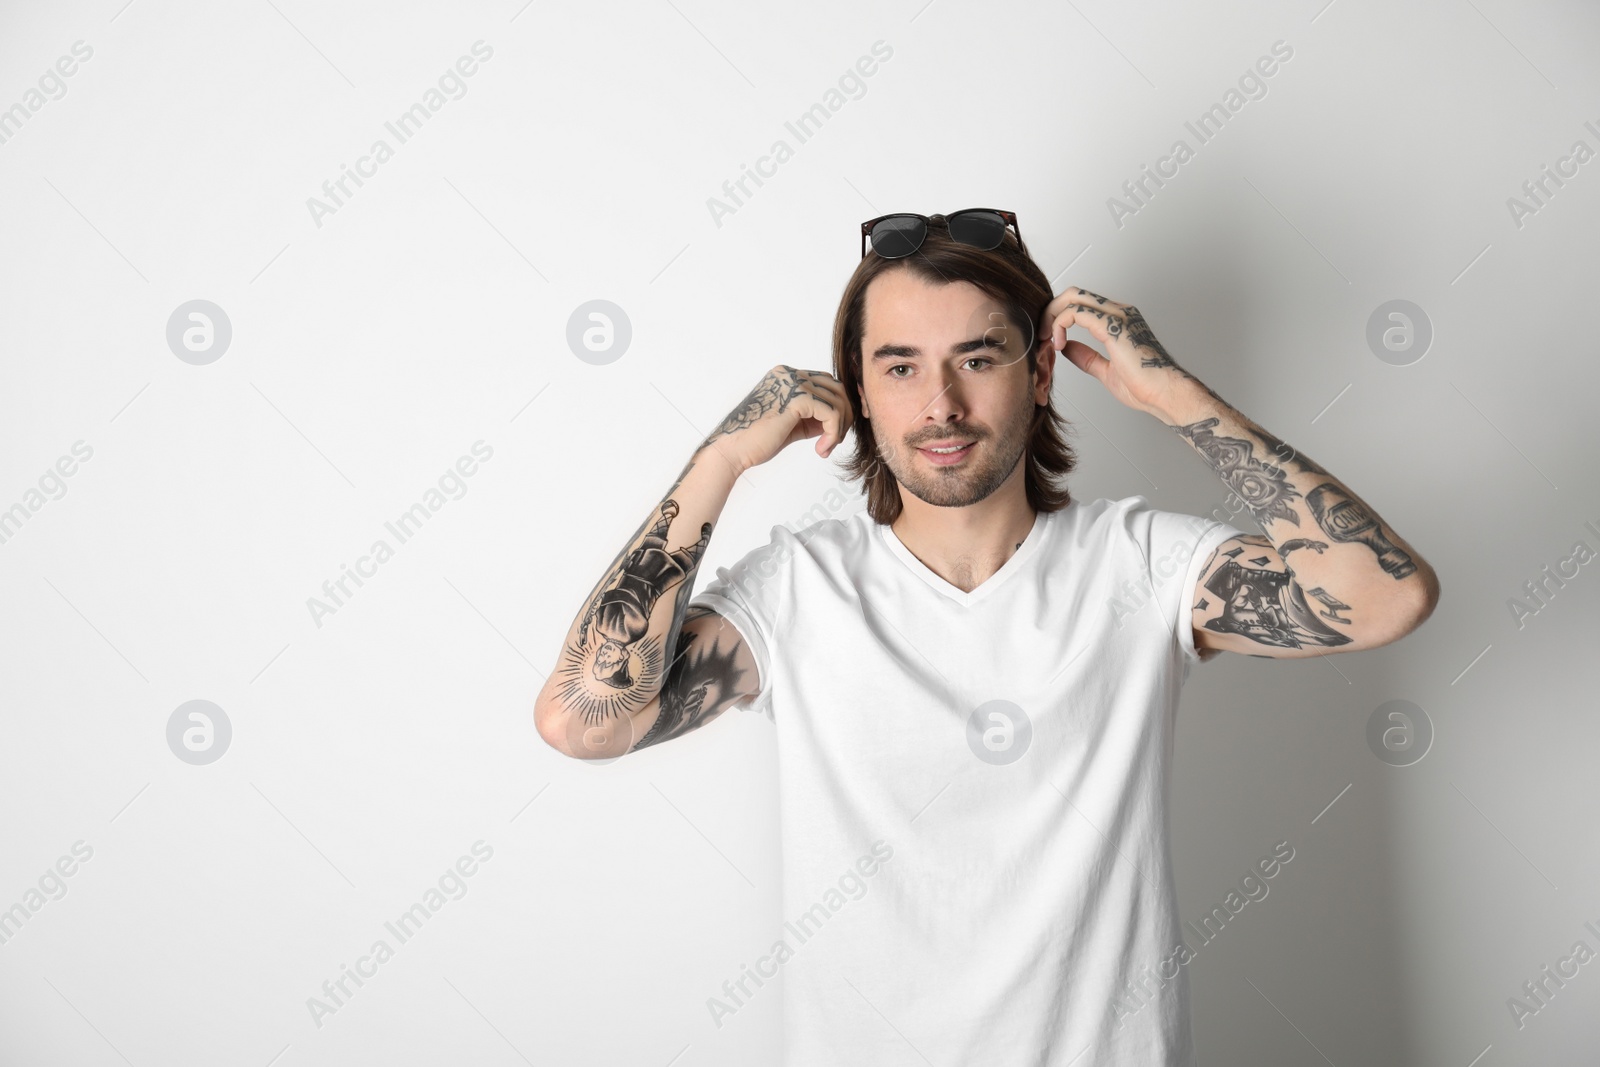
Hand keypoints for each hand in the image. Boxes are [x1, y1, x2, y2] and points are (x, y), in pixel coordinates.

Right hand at [705, 365, 854, 472]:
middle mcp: (789, 373)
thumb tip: (837, 421)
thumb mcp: (791, 425)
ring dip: (839, 429)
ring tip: (825, 448)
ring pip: (837, 400)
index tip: (833, 434)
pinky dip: (833, 433)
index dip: (837, 408)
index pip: (825, 383)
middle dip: (844, 416)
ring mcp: (793, 382)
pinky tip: (821, 449)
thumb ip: (812, 418)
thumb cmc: (756, 441)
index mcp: (785, 376)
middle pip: (836, 388)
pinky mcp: (797, 398)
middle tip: (834, 441)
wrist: (732, 449)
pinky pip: (832, 413)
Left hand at [1040, 287, 1188, 417]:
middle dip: (1052, 311)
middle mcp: (1119, 312)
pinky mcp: (1113, 325)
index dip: (1059, 317)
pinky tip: (1059, 343)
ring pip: (1074, 297)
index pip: (1082, 304)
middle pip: (1074, 294)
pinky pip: (1077, 312)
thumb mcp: (1105, 370)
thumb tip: (1068, 348)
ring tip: (1048, 339)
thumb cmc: (1144, 387)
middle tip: (1042, 335)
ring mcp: (1118, 316)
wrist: (1165, 394)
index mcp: (1119, 321)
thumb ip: (1086, 356)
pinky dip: (1061, 324)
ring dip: (1053, 316)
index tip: (1049, 340)